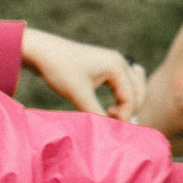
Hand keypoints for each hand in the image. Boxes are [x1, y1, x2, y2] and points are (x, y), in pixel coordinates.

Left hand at [19, 27, 145, 120]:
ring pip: (135, 86)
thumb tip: (109, 131)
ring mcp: (115, 61)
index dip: (124, 116)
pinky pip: (126, 81)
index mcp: (117, 66)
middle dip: (130, 109)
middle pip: (139, 91)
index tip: (109, 127)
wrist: (44, 51)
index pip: (131, 98)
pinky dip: (124, 94)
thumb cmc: (61, 71)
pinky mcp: (107, 65)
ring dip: (129, 102)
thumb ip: (96, 113)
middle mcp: (120, 62)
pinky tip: (113, 104)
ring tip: (111, 113)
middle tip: (110, 121)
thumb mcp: (79, 95)